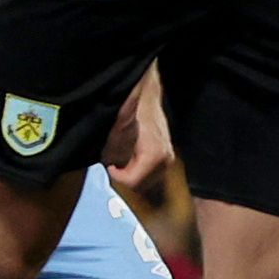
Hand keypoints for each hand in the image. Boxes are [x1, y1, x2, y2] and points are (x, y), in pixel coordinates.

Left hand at [105, 66, 174, 198]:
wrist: (147, 94)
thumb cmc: (133, 109)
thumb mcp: (117, 130)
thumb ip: (114, 151)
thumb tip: (109, 165)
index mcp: (153, 153)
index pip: (134, 180)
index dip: (118, 177)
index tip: (110, 167)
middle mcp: (164, 158)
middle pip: (142, 184)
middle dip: (126, 177)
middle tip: (115, 166)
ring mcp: (168, 157)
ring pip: (148, 181)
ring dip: (134, 175)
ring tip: (123, 163)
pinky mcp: (168, 155)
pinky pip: (153, 173)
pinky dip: (141, 171)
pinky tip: (132, 159)